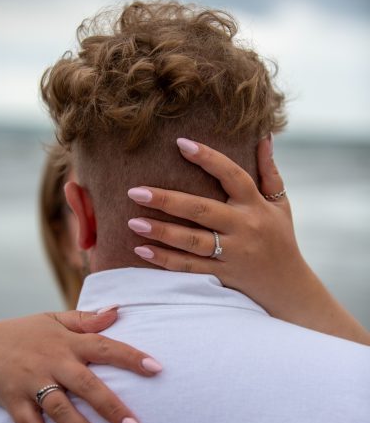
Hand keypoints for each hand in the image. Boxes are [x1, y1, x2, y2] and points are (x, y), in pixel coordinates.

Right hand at [0, 309, 161, 422]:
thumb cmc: (24, 332)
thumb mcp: (54, 318)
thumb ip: (87, 319)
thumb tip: (118, 310)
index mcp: (68, 341)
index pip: (104, 346)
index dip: (131, 357)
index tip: (157, 369)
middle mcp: (53, 362)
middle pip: (86, 385)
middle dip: (111, 407)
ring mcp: (32, 383)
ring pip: (61, 410)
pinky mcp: (14, 402)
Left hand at [127, 136, 300, 315]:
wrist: (287, 286)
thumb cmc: (281, 238)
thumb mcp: (281, 204)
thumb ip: (269, 171)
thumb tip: (264, 136)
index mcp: (256, 205)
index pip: (232, 175)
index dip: (208, 158)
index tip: (180, 143)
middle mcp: (244, 228)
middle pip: (202, 210)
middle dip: (167, 200)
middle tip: (135, 191)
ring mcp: (232, 254)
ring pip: (192, 241)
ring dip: (161, 232)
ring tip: (133, 222)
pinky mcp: (222, 275)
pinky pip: (190, 267)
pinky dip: (165, 260)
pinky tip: (142, 250)